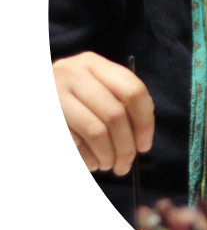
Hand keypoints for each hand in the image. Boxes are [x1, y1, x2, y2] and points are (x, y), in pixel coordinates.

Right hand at [53, 52, 154, 175]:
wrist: (37, 90)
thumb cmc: (67, 97)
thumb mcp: (92, 88)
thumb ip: (117, 102)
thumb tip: (141, 136)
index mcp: (93, 63)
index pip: (133, 90)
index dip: (144, 122)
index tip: (145, 146)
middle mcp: (72, 73)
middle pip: (115, 114)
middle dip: (125, 146)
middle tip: (126, 165)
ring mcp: (54, 93)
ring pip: (95, 131)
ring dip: (107, 155)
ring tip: (108, 165)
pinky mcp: (46, 115)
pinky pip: (74, 142)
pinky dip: (87, 158)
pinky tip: (91, 164)